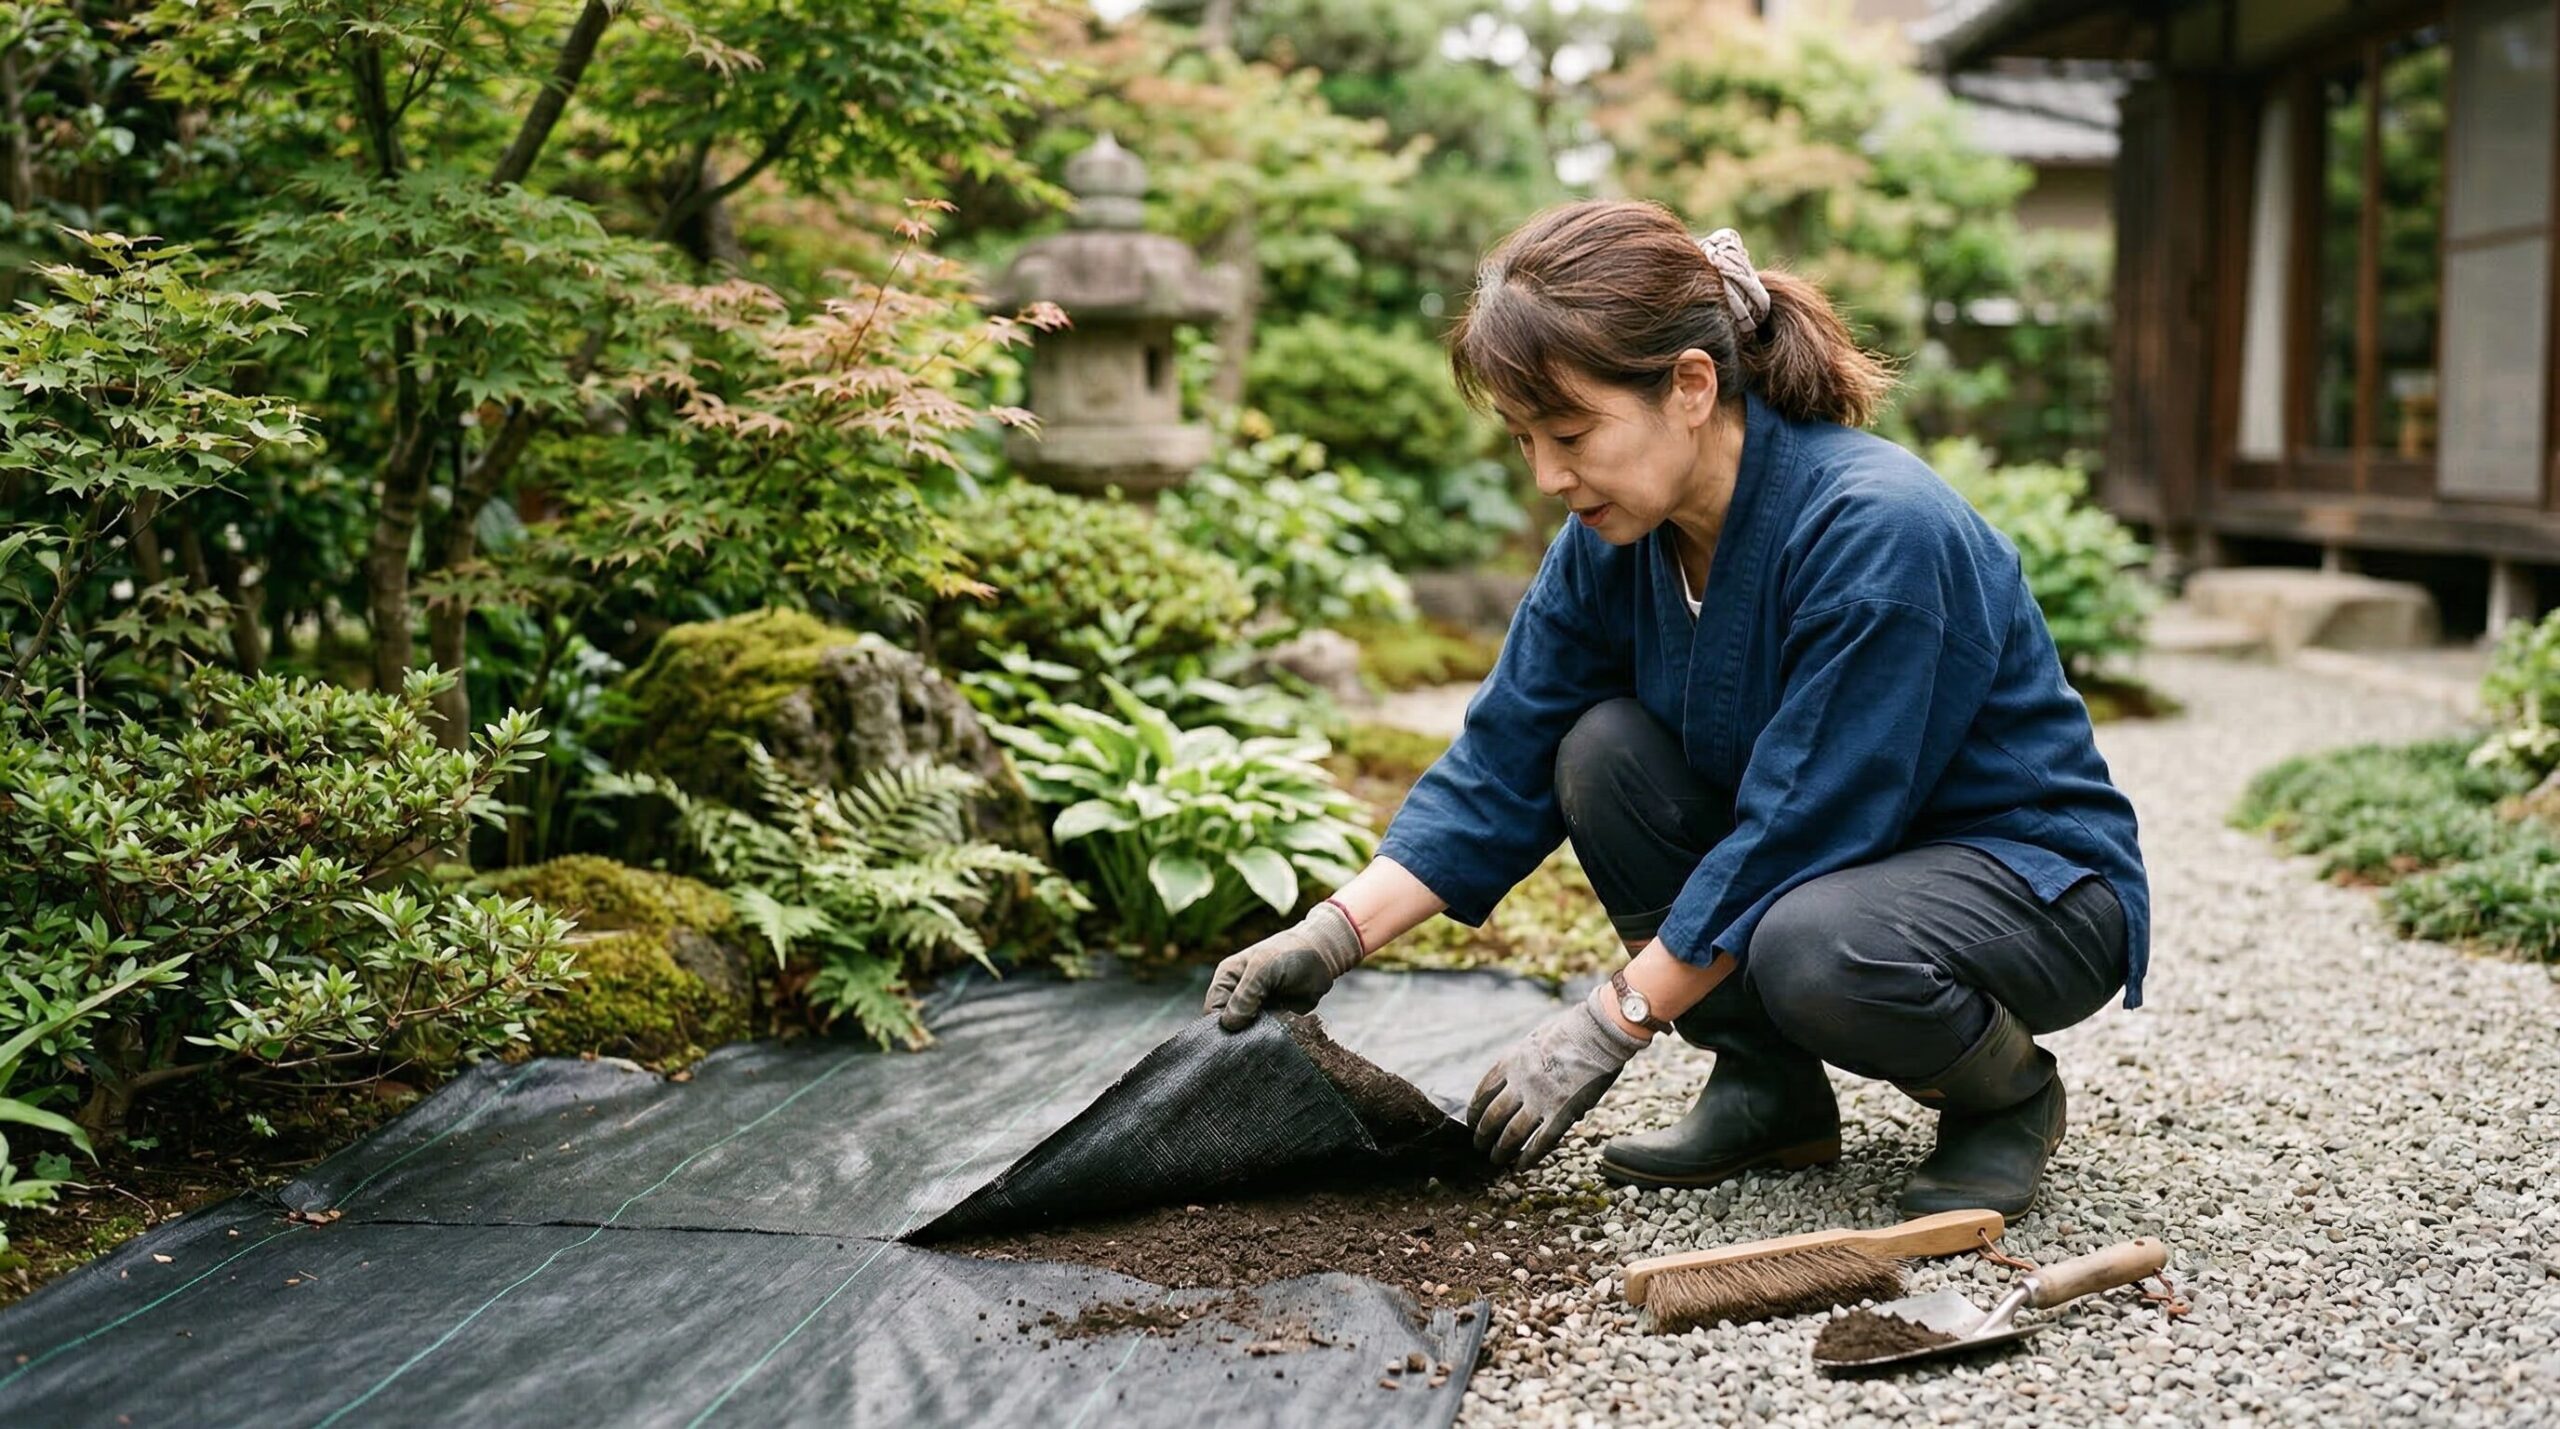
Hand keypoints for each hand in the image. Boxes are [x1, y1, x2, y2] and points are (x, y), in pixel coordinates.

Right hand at [1204, 901, 1366, 1031]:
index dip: (1221, 1026)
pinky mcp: (1273, 1021)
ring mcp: (1255, 1011)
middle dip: (1239, 1036)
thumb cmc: (1286, 955)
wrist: (1320, 957)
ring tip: (1269, 1040)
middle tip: (1253, 1043)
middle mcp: (1237, 998)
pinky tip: (1278, 1041)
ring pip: (1247, 1035)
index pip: (1213, 1011)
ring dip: (1257, 1040)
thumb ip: (1245, 996)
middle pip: (1229, 1027)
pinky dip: (1271, 1040)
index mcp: (1227, 981)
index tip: (1236, 1038)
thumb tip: (1229, 1024)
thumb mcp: (1262, 970)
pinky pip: (1267, 1037)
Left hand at [1467, 988, 1646, 1169]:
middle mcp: (1520, 1083)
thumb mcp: (1535, 1041)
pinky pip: (1540, 1142)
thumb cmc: (1572, 1032)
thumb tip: (1524, 1089)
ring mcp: (1540, 1100)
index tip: (1472, 1121)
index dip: (1475, 1110)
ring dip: (1501, 1150)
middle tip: (1479, 1145)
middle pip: (1492, 1116)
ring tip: (1495, 1159)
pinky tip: (1521, 1167)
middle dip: (1483, 1134)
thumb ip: (1524, 1065)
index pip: (1484, 1092)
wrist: (1598, 1032)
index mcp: (1511, 1062)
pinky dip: (1528, 1158)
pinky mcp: (1561, 1114)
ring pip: (1511, 1134)